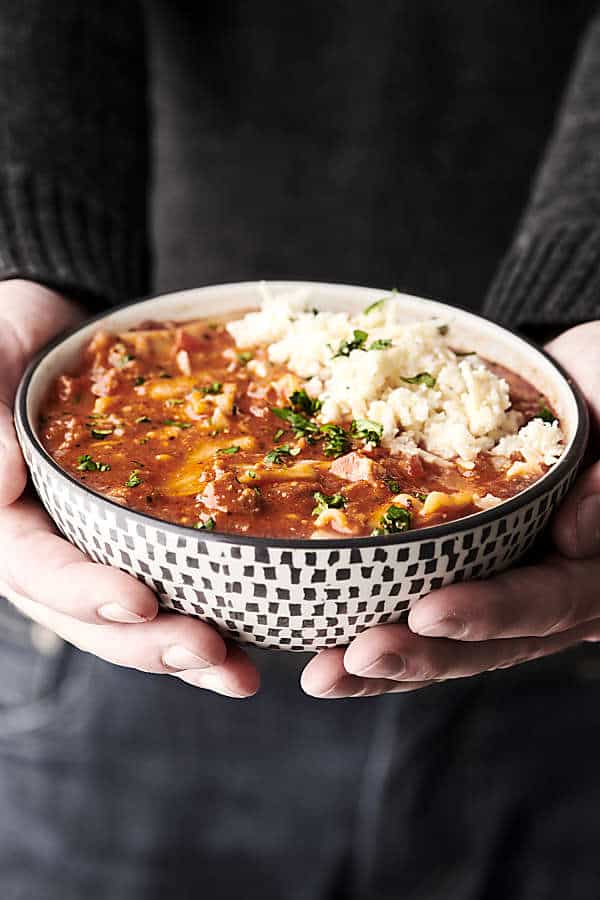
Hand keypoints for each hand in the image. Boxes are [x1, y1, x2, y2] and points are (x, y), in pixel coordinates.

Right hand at [0, 281, 258, 698]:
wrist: (51, 331)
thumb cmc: (3, 344)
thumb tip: (1, 480)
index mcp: (5, 523)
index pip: (38, 572)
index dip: (85, 594)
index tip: (140, 603)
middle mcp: (48, 547)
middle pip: (92, 617)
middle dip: (151, 643)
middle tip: (211, 653)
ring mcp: (94, 545)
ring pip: (134, 617)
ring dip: (185, 647)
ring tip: (239, 671)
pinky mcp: (135, 533)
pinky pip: (169, 576)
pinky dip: (207, 605)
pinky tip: (250, 631)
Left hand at [302, 322, 599, 698]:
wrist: (582, 382)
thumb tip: (578, 530)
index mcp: (598, 566)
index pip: (549, 601)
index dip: (490, 613)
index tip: (427, 613)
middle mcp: (554, 585)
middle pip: (489, 643)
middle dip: (418, 655)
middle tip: (352, 659)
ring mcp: (509, 577)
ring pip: (450, 637)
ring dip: (385, 657)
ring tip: (324, 672)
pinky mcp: (471, 561)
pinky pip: (425, 598)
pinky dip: (377, 614)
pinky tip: (324, 634)